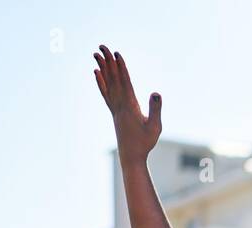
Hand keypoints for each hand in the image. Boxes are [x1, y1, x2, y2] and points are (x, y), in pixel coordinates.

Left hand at [93, 46, 161, 163]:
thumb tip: (155, 93)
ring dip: (102, 68)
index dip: (120, 68)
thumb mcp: (155, 127)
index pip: (124, 83)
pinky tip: (97, 73)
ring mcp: (115, 108)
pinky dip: (100, 82)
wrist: (131, 156)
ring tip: (96, 54)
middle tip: (102, 46)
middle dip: (108, 62)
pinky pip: (105, 93)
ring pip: (107, 83)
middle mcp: (119, 105)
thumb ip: (155, 109)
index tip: (116, 54)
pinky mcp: (114, 112)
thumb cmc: (145, 143)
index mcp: (130, 106)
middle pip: (113, 79)